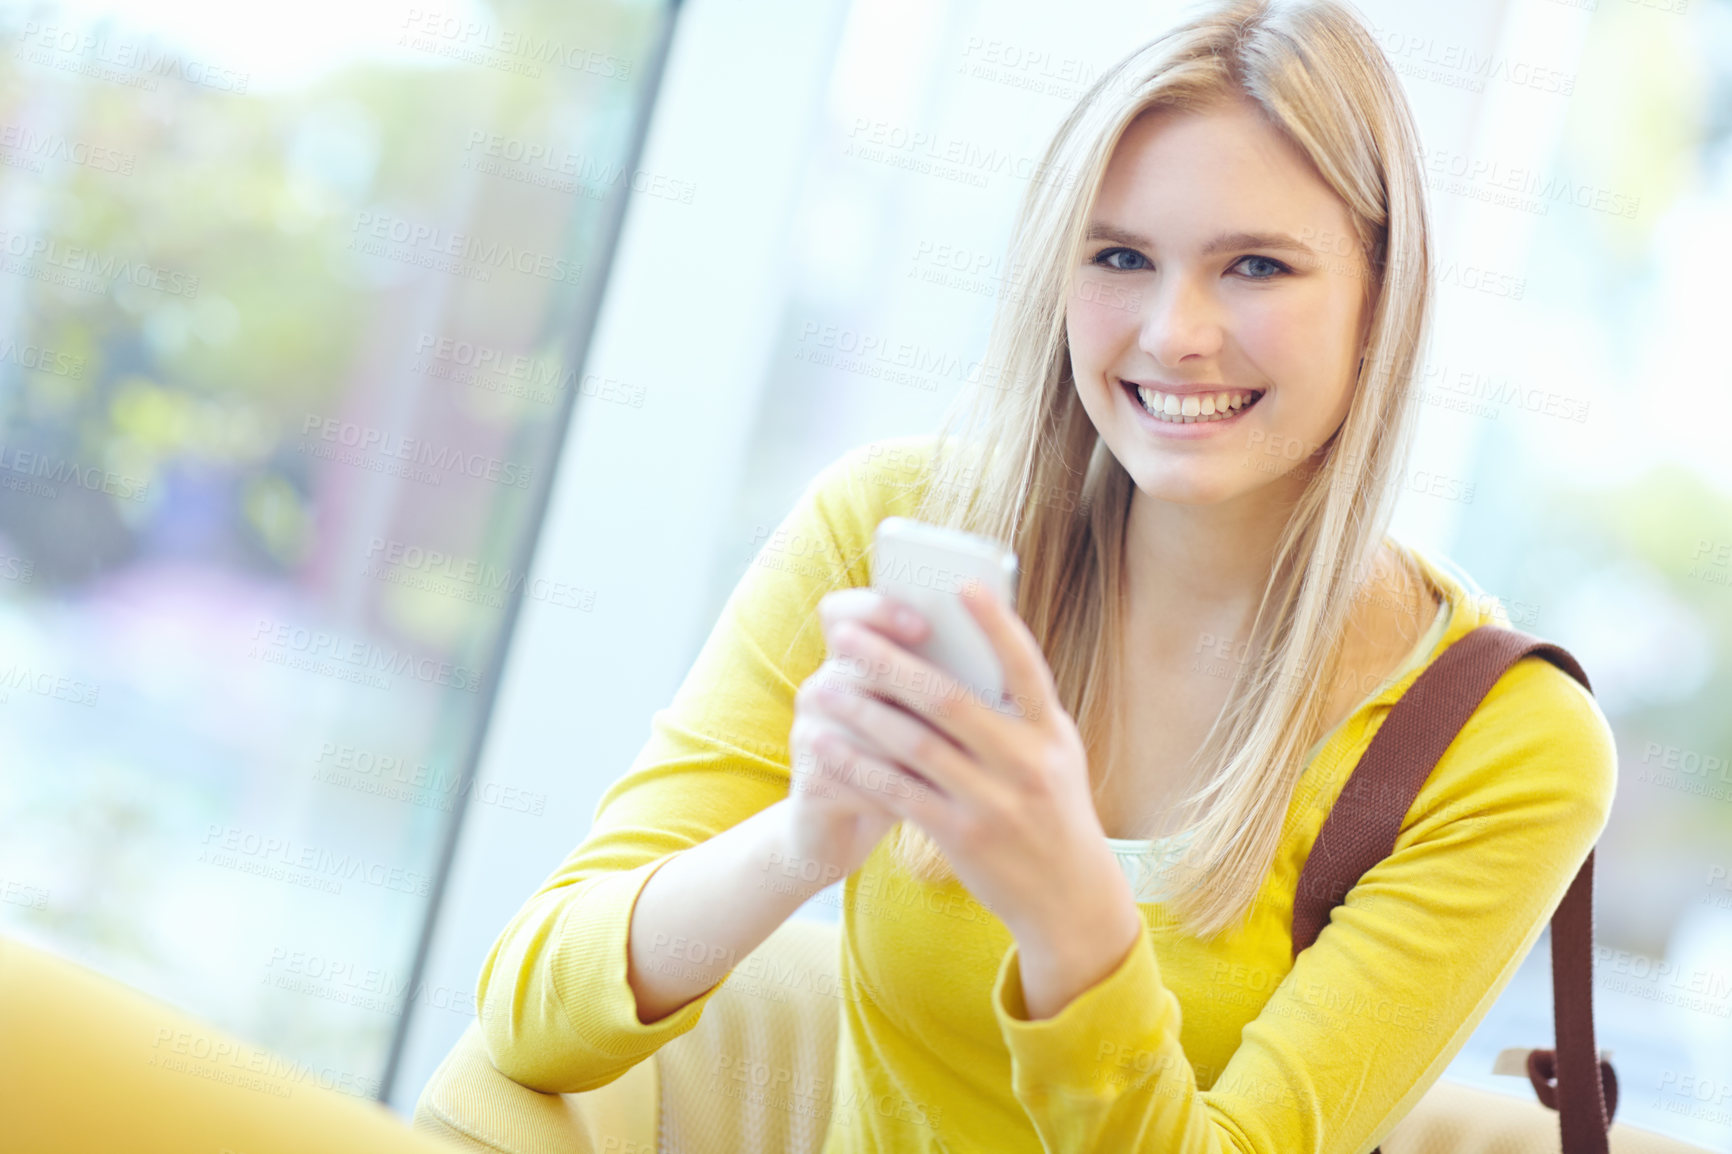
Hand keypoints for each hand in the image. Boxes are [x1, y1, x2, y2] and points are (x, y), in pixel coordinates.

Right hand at [785, 589, 941, 885]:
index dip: (878, 609)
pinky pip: (853, 779)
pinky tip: (933, 803)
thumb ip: (951, 687)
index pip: (845, 610)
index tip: (924, 623)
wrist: (848, 832)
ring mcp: (809, 734)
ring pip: (857, 723)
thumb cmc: (908, 767)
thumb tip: (1003, 661)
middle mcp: (823, 688)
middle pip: (851, 661)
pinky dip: (895, 789)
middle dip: (900, 667)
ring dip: (908, 737)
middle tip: (948, 682)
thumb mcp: (926, 723)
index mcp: (851, 662)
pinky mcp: (810, 784)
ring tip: (957, 753)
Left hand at [806, 580, 1141, 995]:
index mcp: (1051, 732)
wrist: (1071, 901)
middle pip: (950, 700)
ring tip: (823, 687)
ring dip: (862, 713)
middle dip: (892, 664)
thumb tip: (962, 655)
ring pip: (916, 746)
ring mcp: (996, 803)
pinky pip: (899, 793)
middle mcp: (1028, 764)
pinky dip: (858, 767)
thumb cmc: (1053, 811)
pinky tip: (825, 746)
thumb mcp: (1056, 757)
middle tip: (846, 636)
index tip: (962, 585)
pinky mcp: (964, 838)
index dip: (996, 624)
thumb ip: (1018, 712)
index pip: (1024, 667)